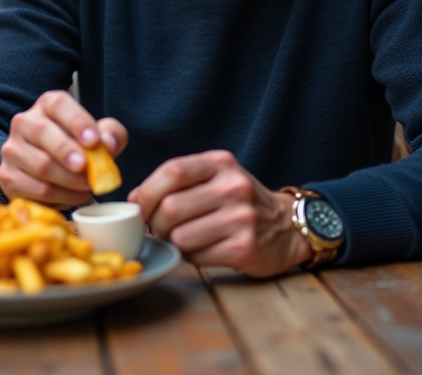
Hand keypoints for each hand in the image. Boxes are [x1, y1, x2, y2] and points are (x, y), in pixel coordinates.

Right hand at [0, 90, 127, 208]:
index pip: (59, 104)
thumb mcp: (98, 136)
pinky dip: (61, 196)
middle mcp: (24, 122)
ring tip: (87, 186)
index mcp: (47, 105)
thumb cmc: (76, 147)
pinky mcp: (8, 176)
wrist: (44, 171)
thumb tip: (108, 142)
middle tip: (86, 167)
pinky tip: (74, 195)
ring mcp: (12, 149)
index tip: (94, 141)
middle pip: (42, 132)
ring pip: (41, 164)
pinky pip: (37, 189)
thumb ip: (110, 134)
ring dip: (69, 180)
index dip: (77, 121)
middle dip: (67, 151)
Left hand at [128, 150, 311, 276]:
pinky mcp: (245, 247)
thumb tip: (134, 200)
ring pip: (180, 236)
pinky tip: (203, 250)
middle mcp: (234, 187)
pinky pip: (197, 256)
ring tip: (183, 239)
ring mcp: (241, 218)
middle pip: (170, 208)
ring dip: (173, 243)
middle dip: (155, 223)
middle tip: (159, 229)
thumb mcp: (215, 178)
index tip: (137, 207)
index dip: (146, 192)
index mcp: (221, 164)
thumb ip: (178, 182)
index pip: (172, 171)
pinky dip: (191, 257)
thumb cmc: (239, 202)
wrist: (287, 226)